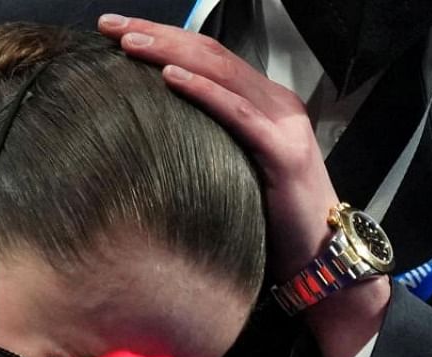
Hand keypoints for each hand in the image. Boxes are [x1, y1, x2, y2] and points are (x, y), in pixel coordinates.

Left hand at [98, 14, 390, 356]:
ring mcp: (281, 123)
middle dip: (156, 34)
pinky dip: (202, 91)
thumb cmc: (272, 220)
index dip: (162, 38)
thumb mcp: (232, 169)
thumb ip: (206, 142)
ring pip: (219, 72)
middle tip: (110, 25)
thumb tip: (152, 134)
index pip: (205, 56)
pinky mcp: (283, 151)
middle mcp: (273, 103)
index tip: (116, 32)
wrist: (320, 255)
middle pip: (208, 54)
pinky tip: (169, 77)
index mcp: (260, 103)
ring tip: (129, 42)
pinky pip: (237, 113)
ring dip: (170, 53)